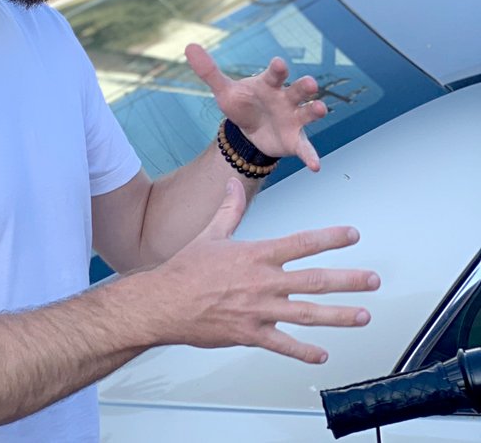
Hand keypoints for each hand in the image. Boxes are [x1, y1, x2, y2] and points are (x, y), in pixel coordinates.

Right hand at [151, 178, 379, 363]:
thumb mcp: (210, 233)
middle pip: (314, 280)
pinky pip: (284, 345)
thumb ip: (228, 209)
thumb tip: (232, 183)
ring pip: (308, 314)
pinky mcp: (251, 335)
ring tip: (363, 316)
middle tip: (373, 281)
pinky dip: (305, 351)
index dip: (329, 237)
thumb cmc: (186, 268)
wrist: (165, 302)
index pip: (301, 243)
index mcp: (256, 254)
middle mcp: (263, 282)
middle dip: (348, 281)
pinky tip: (323, 355)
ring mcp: (259, 310)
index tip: (352, 234)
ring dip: (339, 316)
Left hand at [185, 42, 326, 169]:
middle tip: (310, 83)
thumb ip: (209, 71)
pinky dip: (310, 155)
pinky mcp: (295, 140)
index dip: (277, 69)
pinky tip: (315, 166)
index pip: (275, 74)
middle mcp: (286, 98)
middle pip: (298, 90)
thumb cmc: (242, 105)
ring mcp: (294, 118)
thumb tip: (189, 47)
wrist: (249, 132)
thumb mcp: (225, 91)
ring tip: (320, 109)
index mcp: (269, 84)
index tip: (279, 63)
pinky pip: (305, 148)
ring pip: (308, 112)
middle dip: (304, 86)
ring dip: (315, 110)